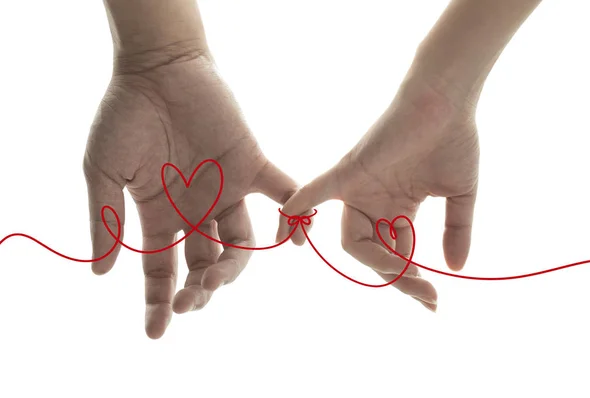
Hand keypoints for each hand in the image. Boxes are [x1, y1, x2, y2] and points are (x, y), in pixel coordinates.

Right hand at [84, 52, 298, 338]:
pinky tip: (298, 240)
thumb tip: (100, 273)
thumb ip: (106, 220)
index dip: (159, 302)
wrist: (158, 69)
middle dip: (199, 290)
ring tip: (217, 276)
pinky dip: (295, 216)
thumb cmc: (125, 117)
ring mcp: (226, 191)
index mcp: (161, 216)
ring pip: (242, 244)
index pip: (162, 271)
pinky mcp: (252, 165)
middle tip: (193, 299)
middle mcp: (196, 211)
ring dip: (233, 268)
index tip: (158, 332)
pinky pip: (283, 193)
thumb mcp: (104, 172)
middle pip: (204, 265)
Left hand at [277, 75, 479, 310]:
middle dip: (397, 278)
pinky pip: (318, 192)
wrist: (447, 101)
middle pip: (372, 255)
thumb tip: (457, 270)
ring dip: (378, 263)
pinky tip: (290, 223)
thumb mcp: (459, 196)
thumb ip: (456, 231)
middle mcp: (374, 203)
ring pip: (353, 242)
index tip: (432, 299)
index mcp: (397, 210)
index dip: (411, 280)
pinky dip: (301, 205)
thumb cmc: (454, 140)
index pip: (396, 255)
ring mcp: (360, 190)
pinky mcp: (349, 171)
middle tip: (425, 294)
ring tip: (406, 272)